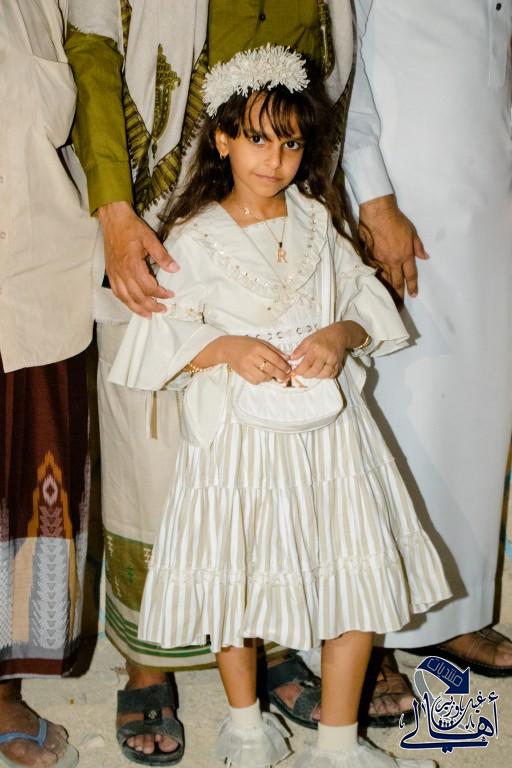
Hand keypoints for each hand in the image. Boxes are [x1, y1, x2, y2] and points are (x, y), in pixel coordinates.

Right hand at [98, 201, 179, 316]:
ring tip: (148, 315)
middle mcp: (122, 272)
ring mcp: (114, 274)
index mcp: (133, 265)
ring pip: (125, 298)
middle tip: (162, 310)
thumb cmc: (131, 228)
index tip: (170, 295)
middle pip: (137, 296)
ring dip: (137, 309)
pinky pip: (117, 292)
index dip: (161, 294)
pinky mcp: (110, 272)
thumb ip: (162, 256)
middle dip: (151, 306)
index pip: (148, 287)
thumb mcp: (150, 239)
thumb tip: (175, 269)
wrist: (113, 219)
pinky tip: (132, 305)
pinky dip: (125, 301)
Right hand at [195, 336, 291, 384]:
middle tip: (286, 376)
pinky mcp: (242, 373)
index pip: (274, 359)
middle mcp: (252, 357)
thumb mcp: (260, 342)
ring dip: (271, 378)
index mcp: (258, 347)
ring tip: (273, 375)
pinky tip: (263, 376)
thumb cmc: (245, 344)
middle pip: (271, 369)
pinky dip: (262, 380)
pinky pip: (255, 381)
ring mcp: (247, 366)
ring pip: (264, 377)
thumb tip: (287, 358)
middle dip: (281, 374)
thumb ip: (274, 350)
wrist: (227, 348)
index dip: (283, 365)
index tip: (288, 369)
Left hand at [289, 321, 365, 378]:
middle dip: (306, 375)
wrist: (339, 334)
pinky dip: (325, 376)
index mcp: (316, 348)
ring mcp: (333, 360)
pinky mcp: (338, 363)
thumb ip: (299, 350)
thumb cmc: (322, 336)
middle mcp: (325, 355)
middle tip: (302, 372)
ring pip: (324, 374)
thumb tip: (291, 358)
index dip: (299, 370)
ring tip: (311, 372)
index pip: (306, 363)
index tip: (295, 371)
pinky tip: (320, 372)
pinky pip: (332, 374)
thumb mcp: (308, 340)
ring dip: (316, 376)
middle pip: (315, 371)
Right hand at [359, 194, 427, 298]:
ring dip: (387, 287)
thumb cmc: (396, 221)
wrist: (378, 214)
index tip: (413, 294)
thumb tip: (425, 257)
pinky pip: (374, 269)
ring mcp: (380, 260)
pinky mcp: (369, 256)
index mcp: (405, 255)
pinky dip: (377, 276)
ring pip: (384, 277)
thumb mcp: (412, 232)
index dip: (412, 286)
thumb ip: (418, 246)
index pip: (410, 275)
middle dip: (398, 293)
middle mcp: (393, 261)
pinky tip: (376, 282)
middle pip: (396, 281)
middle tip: (399, 303)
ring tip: (388, 296)